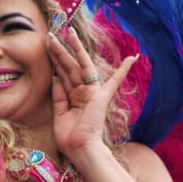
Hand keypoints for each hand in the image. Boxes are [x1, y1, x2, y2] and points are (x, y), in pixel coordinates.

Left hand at [48, 29, 137, 156]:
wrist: (80, 149)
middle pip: (69, 67)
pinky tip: (133, 57)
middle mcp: (82, 92)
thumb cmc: (69, 137)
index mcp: (72, 97)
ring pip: (80, 67)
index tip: (49, 46)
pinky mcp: (102, 96)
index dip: (56, 60)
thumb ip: (59, 95)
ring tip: (67, 32)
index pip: (63, 74)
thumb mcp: (59, 113)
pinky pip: (115, 81)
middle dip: (59, 51)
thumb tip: (56, 77)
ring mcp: (92, 92)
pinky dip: (124, 70)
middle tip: (50, 34)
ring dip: (72, 50)